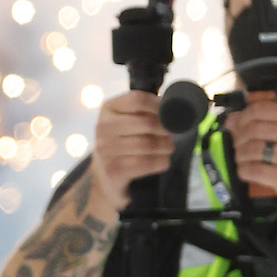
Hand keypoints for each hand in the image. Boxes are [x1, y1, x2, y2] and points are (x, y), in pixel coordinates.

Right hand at [86, 91, 173, 214]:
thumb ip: (143, 111)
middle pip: (147, 123)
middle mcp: (103, 126)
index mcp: (108, 108)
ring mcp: (106, 149)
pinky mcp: (114, 169)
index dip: (159, 106)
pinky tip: (161, 160)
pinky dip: (162, 161)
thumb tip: (173, 106)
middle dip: (166, 130)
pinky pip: (148, 163)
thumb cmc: (123, 143)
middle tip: (171, 135)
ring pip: (149, 144)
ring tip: (167, 148)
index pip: (138, 99)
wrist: (106, 177)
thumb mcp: (126, 121)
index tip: (169, 113)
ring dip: (166, 146)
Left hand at [226, 96, 276, 232]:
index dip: (242, 116)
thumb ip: (260, 123)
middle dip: (238, 137)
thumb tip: (231, 119)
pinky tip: (246, 171)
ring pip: (252, 149)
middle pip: (253, 129)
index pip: (261, 109)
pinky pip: (255, 170)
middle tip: (238, 145)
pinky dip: (244, 170)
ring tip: (242, 159)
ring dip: (240, 155)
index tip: (237, 124)